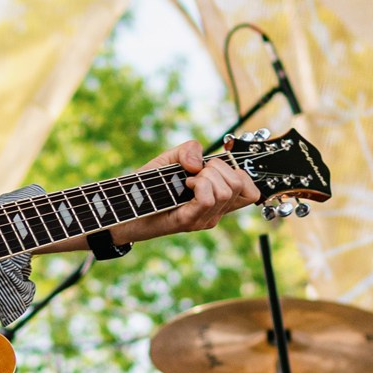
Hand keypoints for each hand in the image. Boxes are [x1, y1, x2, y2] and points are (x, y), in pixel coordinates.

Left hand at [110, 139, 259, 245]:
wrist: (122, 207)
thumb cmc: (146, 186)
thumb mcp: (169, 159)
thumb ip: (189, 150)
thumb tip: (201, 163)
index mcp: (216, 199)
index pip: (251, 191)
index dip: (241, 172)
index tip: (215, 164)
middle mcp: (214, 212)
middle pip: (240, 185)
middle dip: (219, 169)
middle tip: (195, 173)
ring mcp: (203, 219)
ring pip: (225, 191)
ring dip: (206, 176)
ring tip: (187, 180)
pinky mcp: (188, 222)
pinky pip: (207, 200)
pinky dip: (198, 185)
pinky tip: (185, 185)